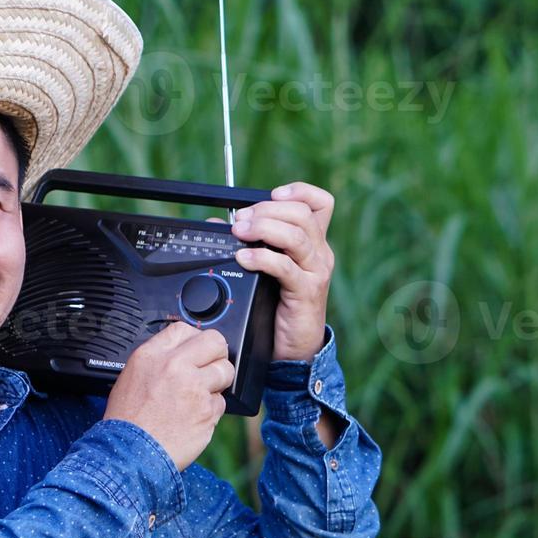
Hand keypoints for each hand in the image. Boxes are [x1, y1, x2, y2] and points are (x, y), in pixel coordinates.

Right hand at [103, 321, 235, 470]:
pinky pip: (222, 402)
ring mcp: (194, 388)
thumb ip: (159, 360)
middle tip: (210, 368)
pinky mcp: (207, 410)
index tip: (197, 351)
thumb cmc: (127, 421)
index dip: (195, 340)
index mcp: (152, 355)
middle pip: (215, 342)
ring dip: (218, 383)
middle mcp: (175, 366)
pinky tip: (194, 417)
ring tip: (201, 396)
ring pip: (225, 371)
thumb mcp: (132, 377)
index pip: (185, 329)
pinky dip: (212, 410)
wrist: (129, 454)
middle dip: (217, 355)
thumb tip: (183, 353)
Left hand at [207, 181, 334, 360]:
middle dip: (266, 210)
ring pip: (295, 235)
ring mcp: (316, 271)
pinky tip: (244, 258)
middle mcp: (319, 253)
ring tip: (239, 233)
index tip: (273, 194)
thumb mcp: (269, 268)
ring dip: (262, 228)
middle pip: (301, 213)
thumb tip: (217, 223)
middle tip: (240, 220)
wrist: (296, 347)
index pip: (320, 203)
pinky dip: (261, 258)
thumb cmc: (280, 306)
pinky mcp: (307, 291)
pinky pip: (285, 267)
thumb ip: (250, 242)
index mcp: (313, 242)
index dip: (299, 191)